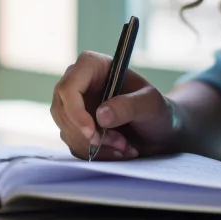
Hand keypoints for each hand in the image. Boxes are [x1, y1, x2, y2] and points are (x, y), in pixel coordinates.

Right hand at [49, 50, 179, 159]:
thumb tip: (100, 115)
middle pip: (62, 111)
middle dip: (90, 135)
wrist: (159, 131)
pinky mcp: (75, 126)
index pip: (68, 87)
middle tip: (121, 144)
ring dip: (97, 147)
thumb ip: (129, 106)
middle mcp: (78, 83)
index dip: (75, 111)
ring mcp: (73, 106)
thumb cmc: (157, 110)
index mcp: (92, 66)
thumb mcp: (150, 104)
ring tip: (126, 147)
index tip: (92, 133)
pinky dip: (97, 153)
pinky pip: (74, 144)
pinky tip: (118, 150)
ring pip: (67, 131)